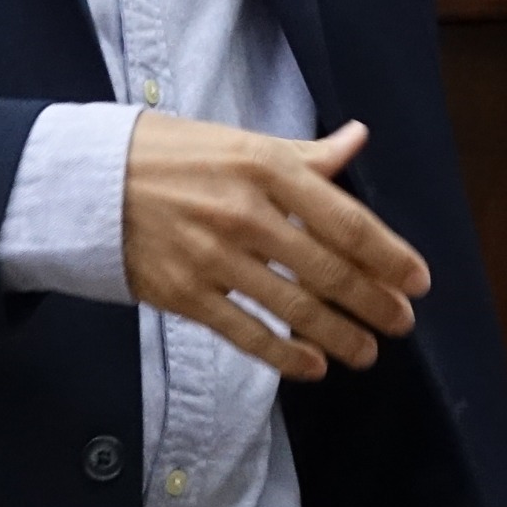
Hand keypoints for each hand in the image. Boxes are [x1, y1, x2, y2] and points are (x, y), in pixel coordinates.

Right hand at [122, 115, 430, 379]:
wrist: (88, 179)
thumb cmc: (174, 156)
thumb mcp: (242, 141)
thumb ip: (305, 155)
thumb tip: (357, 139)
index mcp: (268, 168)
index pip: (347, 221)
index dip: (390, 256)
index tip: (418, 281)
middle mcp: (247, 213)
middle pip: (328, 269)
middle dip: (374, 302)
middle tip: (402, 323)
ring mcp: (214, 257)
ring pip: (294, 307)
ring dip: (340, 335)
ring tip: (367, 351)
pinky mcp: (184, 294)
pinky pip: (245, 332)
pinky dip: (284, 355)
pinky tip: (312, 366)